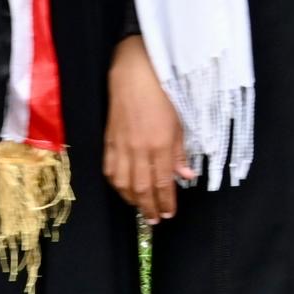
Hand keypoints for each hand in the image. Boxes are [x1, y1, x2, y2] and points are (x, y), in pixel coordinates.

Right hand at [103, 35, 184, 224]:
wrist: (134, 73)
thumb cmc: (162, 93)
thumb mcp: (179, 122)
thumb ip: (180, 152)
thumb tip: (185, 176)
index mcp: (160, 144)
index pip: (162, 182)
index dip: (166, 202)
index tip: (169, 214)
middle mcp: (139, 149)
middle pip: (142, 188)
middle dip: (149, 207)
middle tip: (154, 220)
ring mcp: (121, 146)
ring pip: (123, 183)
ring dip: (131, 199)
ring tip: (139, 208)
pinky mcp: (108, 140)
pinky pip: (110, 169)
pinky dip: (116, 183)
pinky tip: (122, 189)